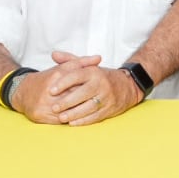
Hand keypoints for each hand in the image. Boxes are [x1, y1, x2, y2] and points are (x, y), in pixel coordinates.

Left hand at [13, 51, 141, 125]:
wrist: (127, 86)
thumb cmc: (102, 76)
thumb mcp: (88, 66)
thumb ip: (70, 60)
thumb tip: (54, 54)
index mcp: (94, 71)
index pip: (77, 76)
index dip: (63, 83)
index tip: (51, 90)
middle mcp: (101, 83)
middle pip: (82, 93)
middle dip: (67, 101)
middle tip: (54, 107)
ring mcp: (107, 97)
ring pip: (88, 107)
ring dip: (74, 113)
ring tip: (61, 117)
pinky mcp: (110, 109)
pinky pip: (95, 116)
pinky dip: (83, 121)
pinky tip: (72, 123)